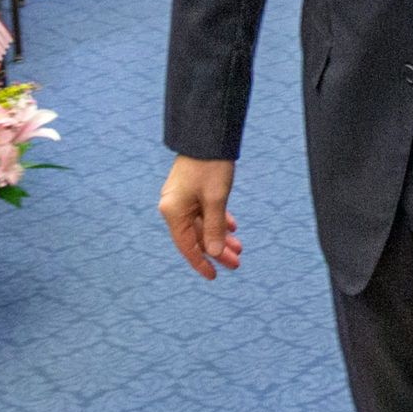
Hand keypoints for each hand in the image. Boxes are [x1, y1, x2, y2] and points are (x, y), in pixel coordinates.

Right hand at [160, 155, 240, 278]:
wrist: (206, 135)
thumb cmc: (210, 166)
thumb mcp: (215, 199)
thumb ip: (214, 227)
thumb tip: (213, 252)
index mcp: (174, 212)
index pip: (187, 246)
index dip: (201, 262)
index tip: (214, 276)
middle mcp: (173, 207)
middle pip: (196, 236)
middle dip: (216, 250)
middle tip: (236, 262)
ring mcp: (181, 198)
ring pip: (201, 225)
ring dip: (219, 235)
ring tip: (238, 247)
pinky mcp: (189, 190)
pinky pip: (202, 212)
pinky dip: (217, 220)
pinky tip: (232, 226)